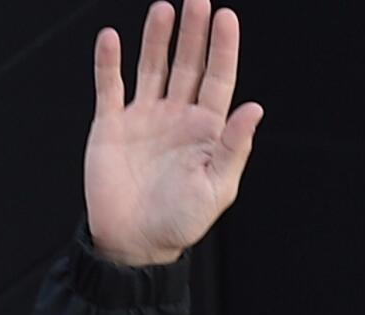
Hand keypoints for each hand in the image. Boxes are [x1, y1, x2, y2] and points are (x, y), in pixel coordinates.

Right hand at [84, 0, 262, 265]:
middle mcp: (177, 117)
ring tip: (164, 8)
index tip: (226, 17)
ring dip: (157, 39)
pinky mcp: (112, 125)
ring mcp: (144, 118)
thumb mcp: (217, 187)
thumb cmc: (182, 220)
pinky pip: (109, 87)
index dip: (223, 49)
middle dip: (193, 33)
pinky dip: (109, 62)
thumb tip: (255, 108)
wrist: (135, 241)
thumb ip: (235, 146)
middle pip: (188, 65)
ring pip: (152, 68)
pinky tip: (112, 38)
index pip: (218, 80)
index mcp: (206, 131)